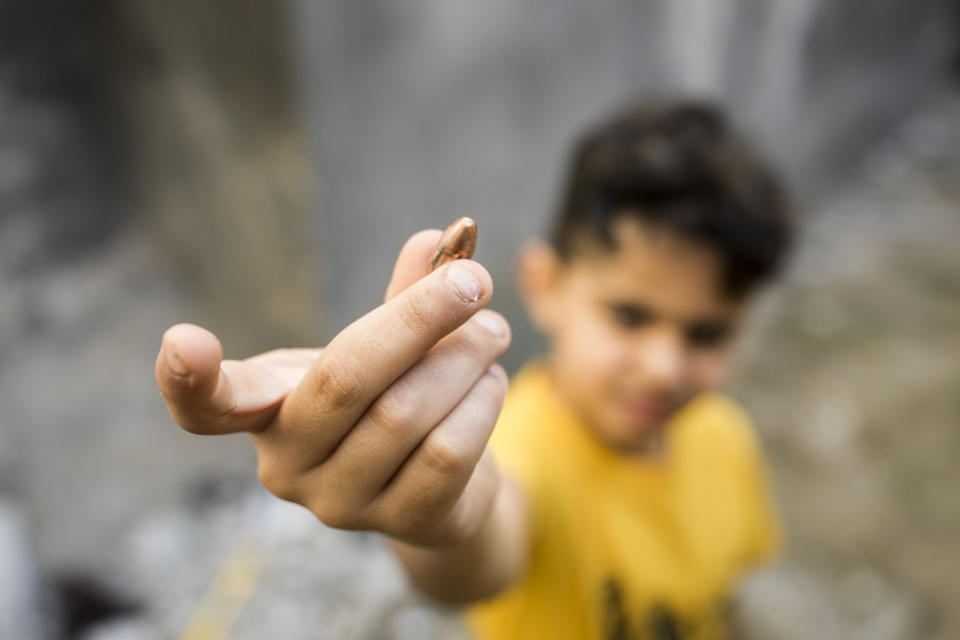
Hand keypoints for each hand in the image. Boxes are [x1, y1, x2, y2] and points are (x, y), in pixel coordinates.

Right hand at [155, 230, 510, 546]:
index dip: (187, 378)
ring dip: (464, 358)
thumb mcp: (386, 349)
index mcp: (264, 411)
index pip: (206, 406)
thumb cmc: (394, 401)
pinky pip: (448, 453)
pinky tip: (492, 379)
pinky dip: (480, 402)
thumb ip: (405, 296)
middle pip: (344, 380)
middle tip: (472, 279)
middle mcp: (287, 465)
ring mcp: (340, 505)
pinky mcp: (400, 524)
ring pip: (406, 415)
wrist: (440, 489)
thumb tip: (439, 236)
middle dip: (418, 318)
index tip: (185, 341)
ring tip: (492, 329)